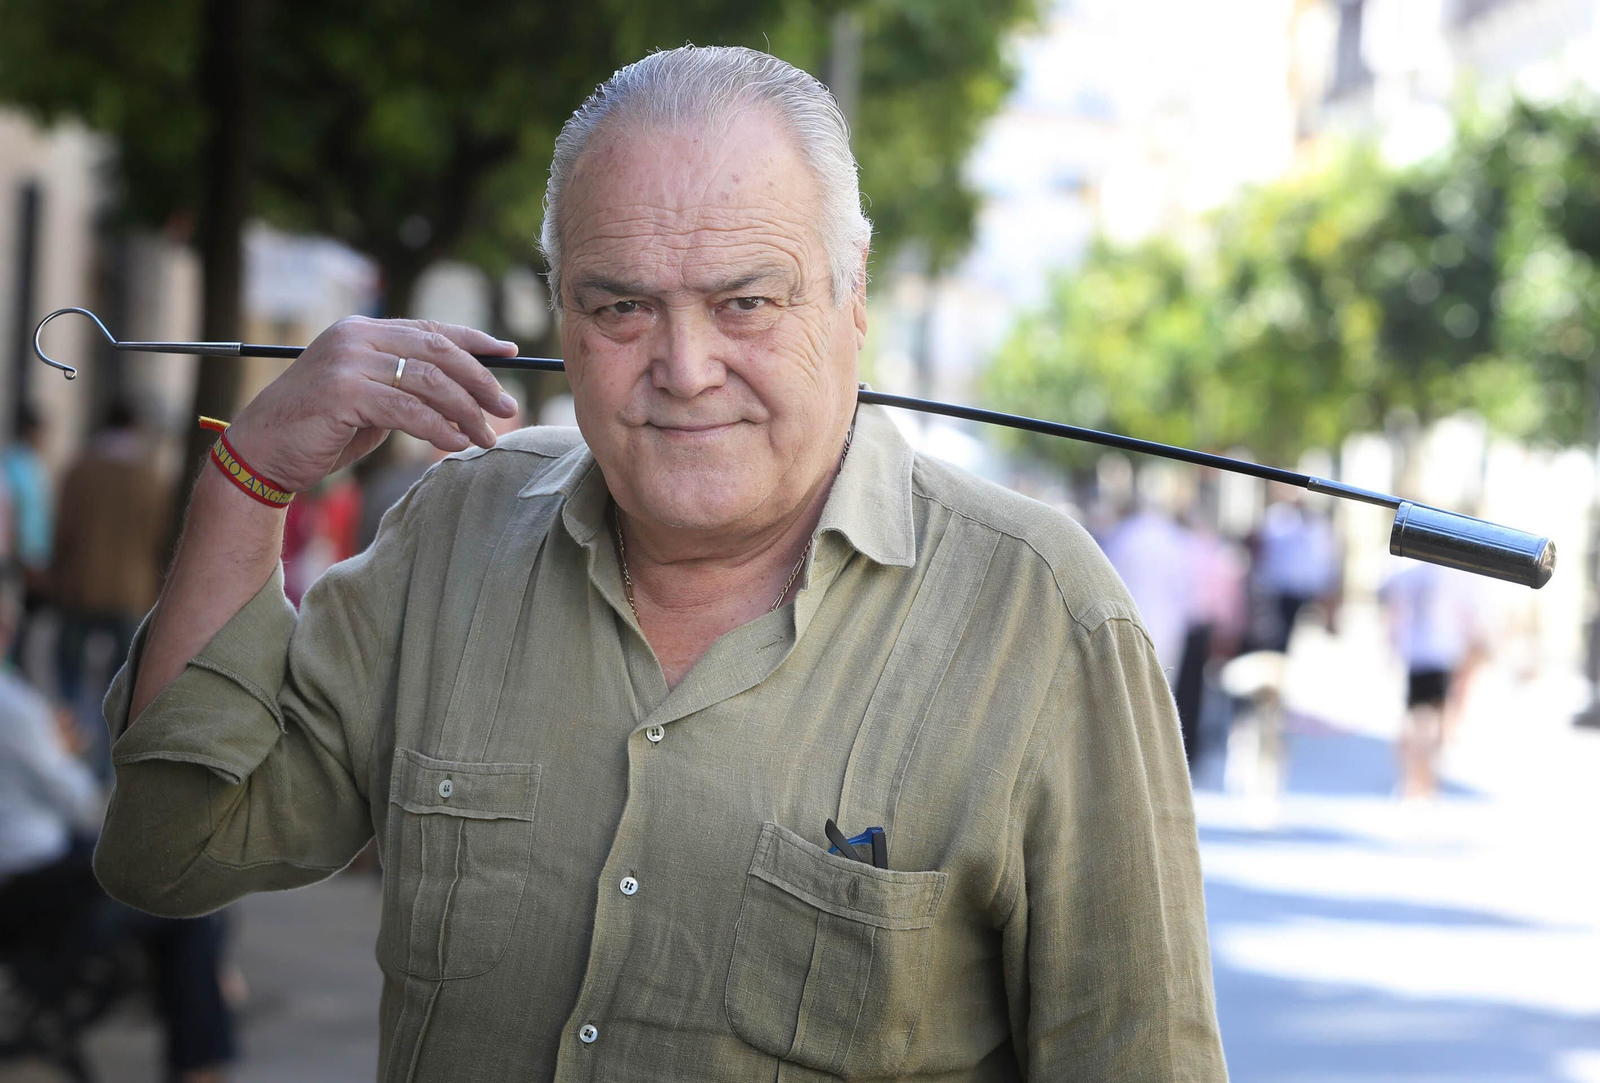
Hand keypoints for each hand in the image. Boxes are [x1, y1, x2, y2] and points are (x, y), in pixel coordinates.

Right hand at [223, 317, 519, 492]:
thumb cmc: (320, 429)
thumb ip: (406, 386)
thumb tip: (466, 392)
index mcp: (362, 331)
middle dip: (479, 380)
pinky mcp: (343, 394)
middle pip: (437, 351)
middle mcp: (355, 338)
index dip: (475, 341)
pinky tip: (455, 443)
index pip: (431, 329)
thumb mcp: (369, 399)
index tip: (510, 354)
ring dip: (465, 411)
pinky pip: (408, 410)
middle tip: (506, 407)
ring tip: (486, 437)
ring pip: (428, 382)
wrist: (262, 452)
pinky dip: (438, 428)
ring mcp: (347, 363)